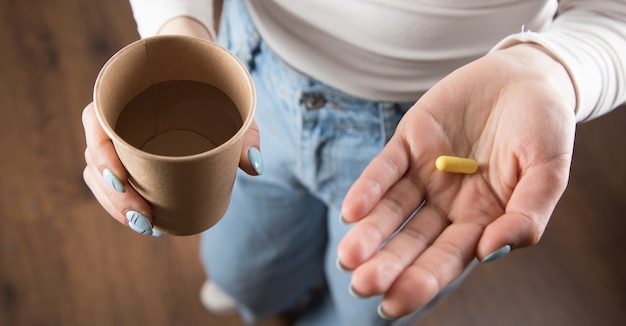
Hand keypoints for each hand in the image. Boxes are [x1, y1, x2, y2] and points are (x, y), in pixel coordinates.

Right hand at [82, 17, 261, 235]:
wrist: (202, 74)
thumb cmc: (211, 86)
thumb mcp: (232, 102)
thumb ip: (245, 131)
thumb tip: (254, 166)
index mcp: (127, 93)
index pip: (96, 121)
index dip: (102, 153)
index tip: (122, 179)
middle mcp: (115, 116)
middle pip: (96, 159)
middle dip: (114, 196)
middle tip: (144, 219)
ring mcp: (118, 139)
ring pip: (99, 177)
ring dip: (115, 206)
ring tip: (147, 225)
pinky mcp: (127, 157)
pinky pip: (111, 184)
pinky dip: (121, 206)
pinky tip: (145, 223)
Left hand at [337, 44, 576, 317]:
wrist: (525, 75)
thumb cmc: (544, 127)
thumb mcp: (549, 171)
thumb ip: (527, 215)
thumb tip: (489, 252)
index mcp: (482, 219)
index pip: (447, 258)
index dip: (421, 281)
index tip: (392, 304)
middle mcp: (448, 204)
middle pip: (413, 241)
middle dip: (388, 264)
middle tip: (361, 284)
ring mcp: (425, 174)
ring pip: (392, 210)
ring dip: (370, 233)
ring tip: (348, 257)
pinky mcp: (408, 143)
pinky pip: (385, 168)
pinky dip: (369, 188)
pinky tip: (352, 211)